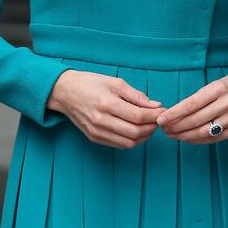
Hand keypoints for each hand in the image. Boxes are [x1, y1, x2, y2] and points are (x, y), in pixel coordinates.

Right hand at [47, 70, 162, 148]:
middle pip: (135, 132)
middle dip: (152, 127)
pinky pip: (119, 145)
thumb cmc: (90, 84)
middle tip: (158, 119)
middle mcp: (101, 121)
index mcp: (107, 104)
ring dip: (144, 136)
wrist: (64, 92)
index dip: (154, 116)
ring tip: (149, 125)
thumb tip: (155, 106)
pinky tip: (137, 131)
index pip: (138, 116)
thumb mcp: (114, 82)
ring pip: (129, 142)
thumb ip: (136, 95)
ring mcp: (97, 132)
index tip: (162, 111)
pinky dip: (132, 140)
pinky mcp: (94, 138)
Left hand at [156, 73, 227, 142]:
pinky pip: (213, 139)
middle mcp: (227, 104)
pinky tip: (186, 138)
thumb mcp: (214, 85)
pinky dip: (197, 140)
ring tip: (172, 134)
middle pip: (196, 120)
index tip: (161, 119)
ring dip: (184, 135)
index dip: (175, 113)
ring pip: (203, 132)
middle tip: (164, 128)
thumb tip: (174, 113)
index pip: (192, 104)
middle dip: (176, 126)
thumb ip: (196, 99)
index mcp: (219, 89)